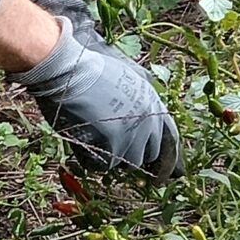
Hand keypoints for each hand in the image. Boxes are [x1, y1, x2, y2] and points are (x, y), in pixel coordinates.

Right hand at [13, 22, 182, 180]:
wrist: (70, 70)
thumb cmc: (89, 71)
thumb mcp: (126, 79)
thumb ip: (137, 101)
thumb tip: (139, 123)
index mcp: (153, 103)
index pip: (169, 138)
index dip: (164, 156)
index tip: (158, 169)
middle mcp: (148, 120)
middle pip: (148, 154)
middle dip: (132, 154)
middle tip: (112, 149)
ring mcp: (132, 134)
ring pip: (128, 163)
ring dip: (112, 157)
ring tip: (94, 139)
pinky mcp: (114, 144)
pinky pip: (105, 165)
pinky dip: (93, 160)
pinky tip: (83, 142)